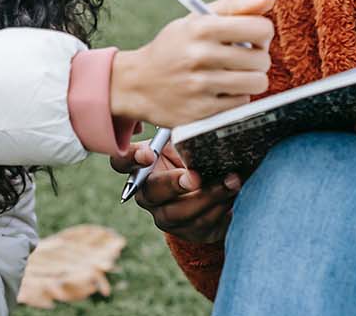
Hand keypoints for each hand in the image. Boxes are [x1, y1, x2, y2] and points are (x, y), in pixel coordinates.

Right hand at [110, 0, 274, 126]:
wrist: (137, 83)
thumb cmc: (175, 47)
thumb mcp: (196, 19)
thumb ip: (234, 6)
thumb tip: (269, 0)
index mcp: (202, 27)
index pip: (260, 29)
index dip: (263, 33)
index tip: (253, 37)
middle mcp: (200, 55)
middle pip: (262, 59)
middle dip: (258, 59)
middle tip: (242, 58)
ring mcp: (200, 86)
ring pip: (256, 83)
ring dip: (251, 80)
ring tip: (235, 75)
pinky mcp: (201, 112)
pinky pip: (241, 104)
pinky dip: (236, 98)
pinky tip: (220, 91)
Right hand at [110, 140, 239, 244]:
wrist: (212, 188)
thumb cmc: (192, 157)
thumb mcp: (185, 143)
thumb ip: (183, 136)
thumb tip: (199, 124)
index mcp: (141, 167)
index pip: (122, 163)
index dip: (131, 159)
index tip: (148, 154)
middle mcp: (147, 195)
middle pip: (151, 193)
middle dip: (174, 184)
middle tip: (194, 176)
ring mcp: (165, 216)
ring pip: (179, 213)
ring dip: (207, 197)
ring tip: (231, 181)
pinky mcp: (187, 231)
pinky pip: (201, 225)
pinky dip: (219, 209)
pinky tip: (232, 195)